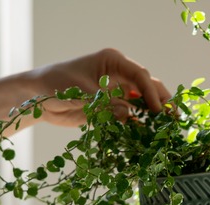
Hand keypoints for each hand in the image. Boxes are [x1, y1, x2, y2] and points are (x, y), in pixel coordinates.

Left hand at [26, 48, 170, 126]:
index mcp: (112, 62)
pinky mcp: (111, 107)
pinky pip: (130, 116)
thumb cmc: (54, 85)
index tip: (157, 110)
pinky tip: (148, 137)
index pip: (140, 75)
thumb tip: (131, 116)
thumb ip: (105, 104)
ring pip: (142, 102)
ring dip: (153, 115)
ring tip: (166, 130)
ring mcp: (116, 92)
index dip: (151, 92)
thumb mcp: (79, 93)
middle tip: (173, 119)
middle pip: (148, 86)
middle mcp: (118, 75)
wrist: (35, 99)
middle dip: (161, 101)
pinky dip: (139, 125)